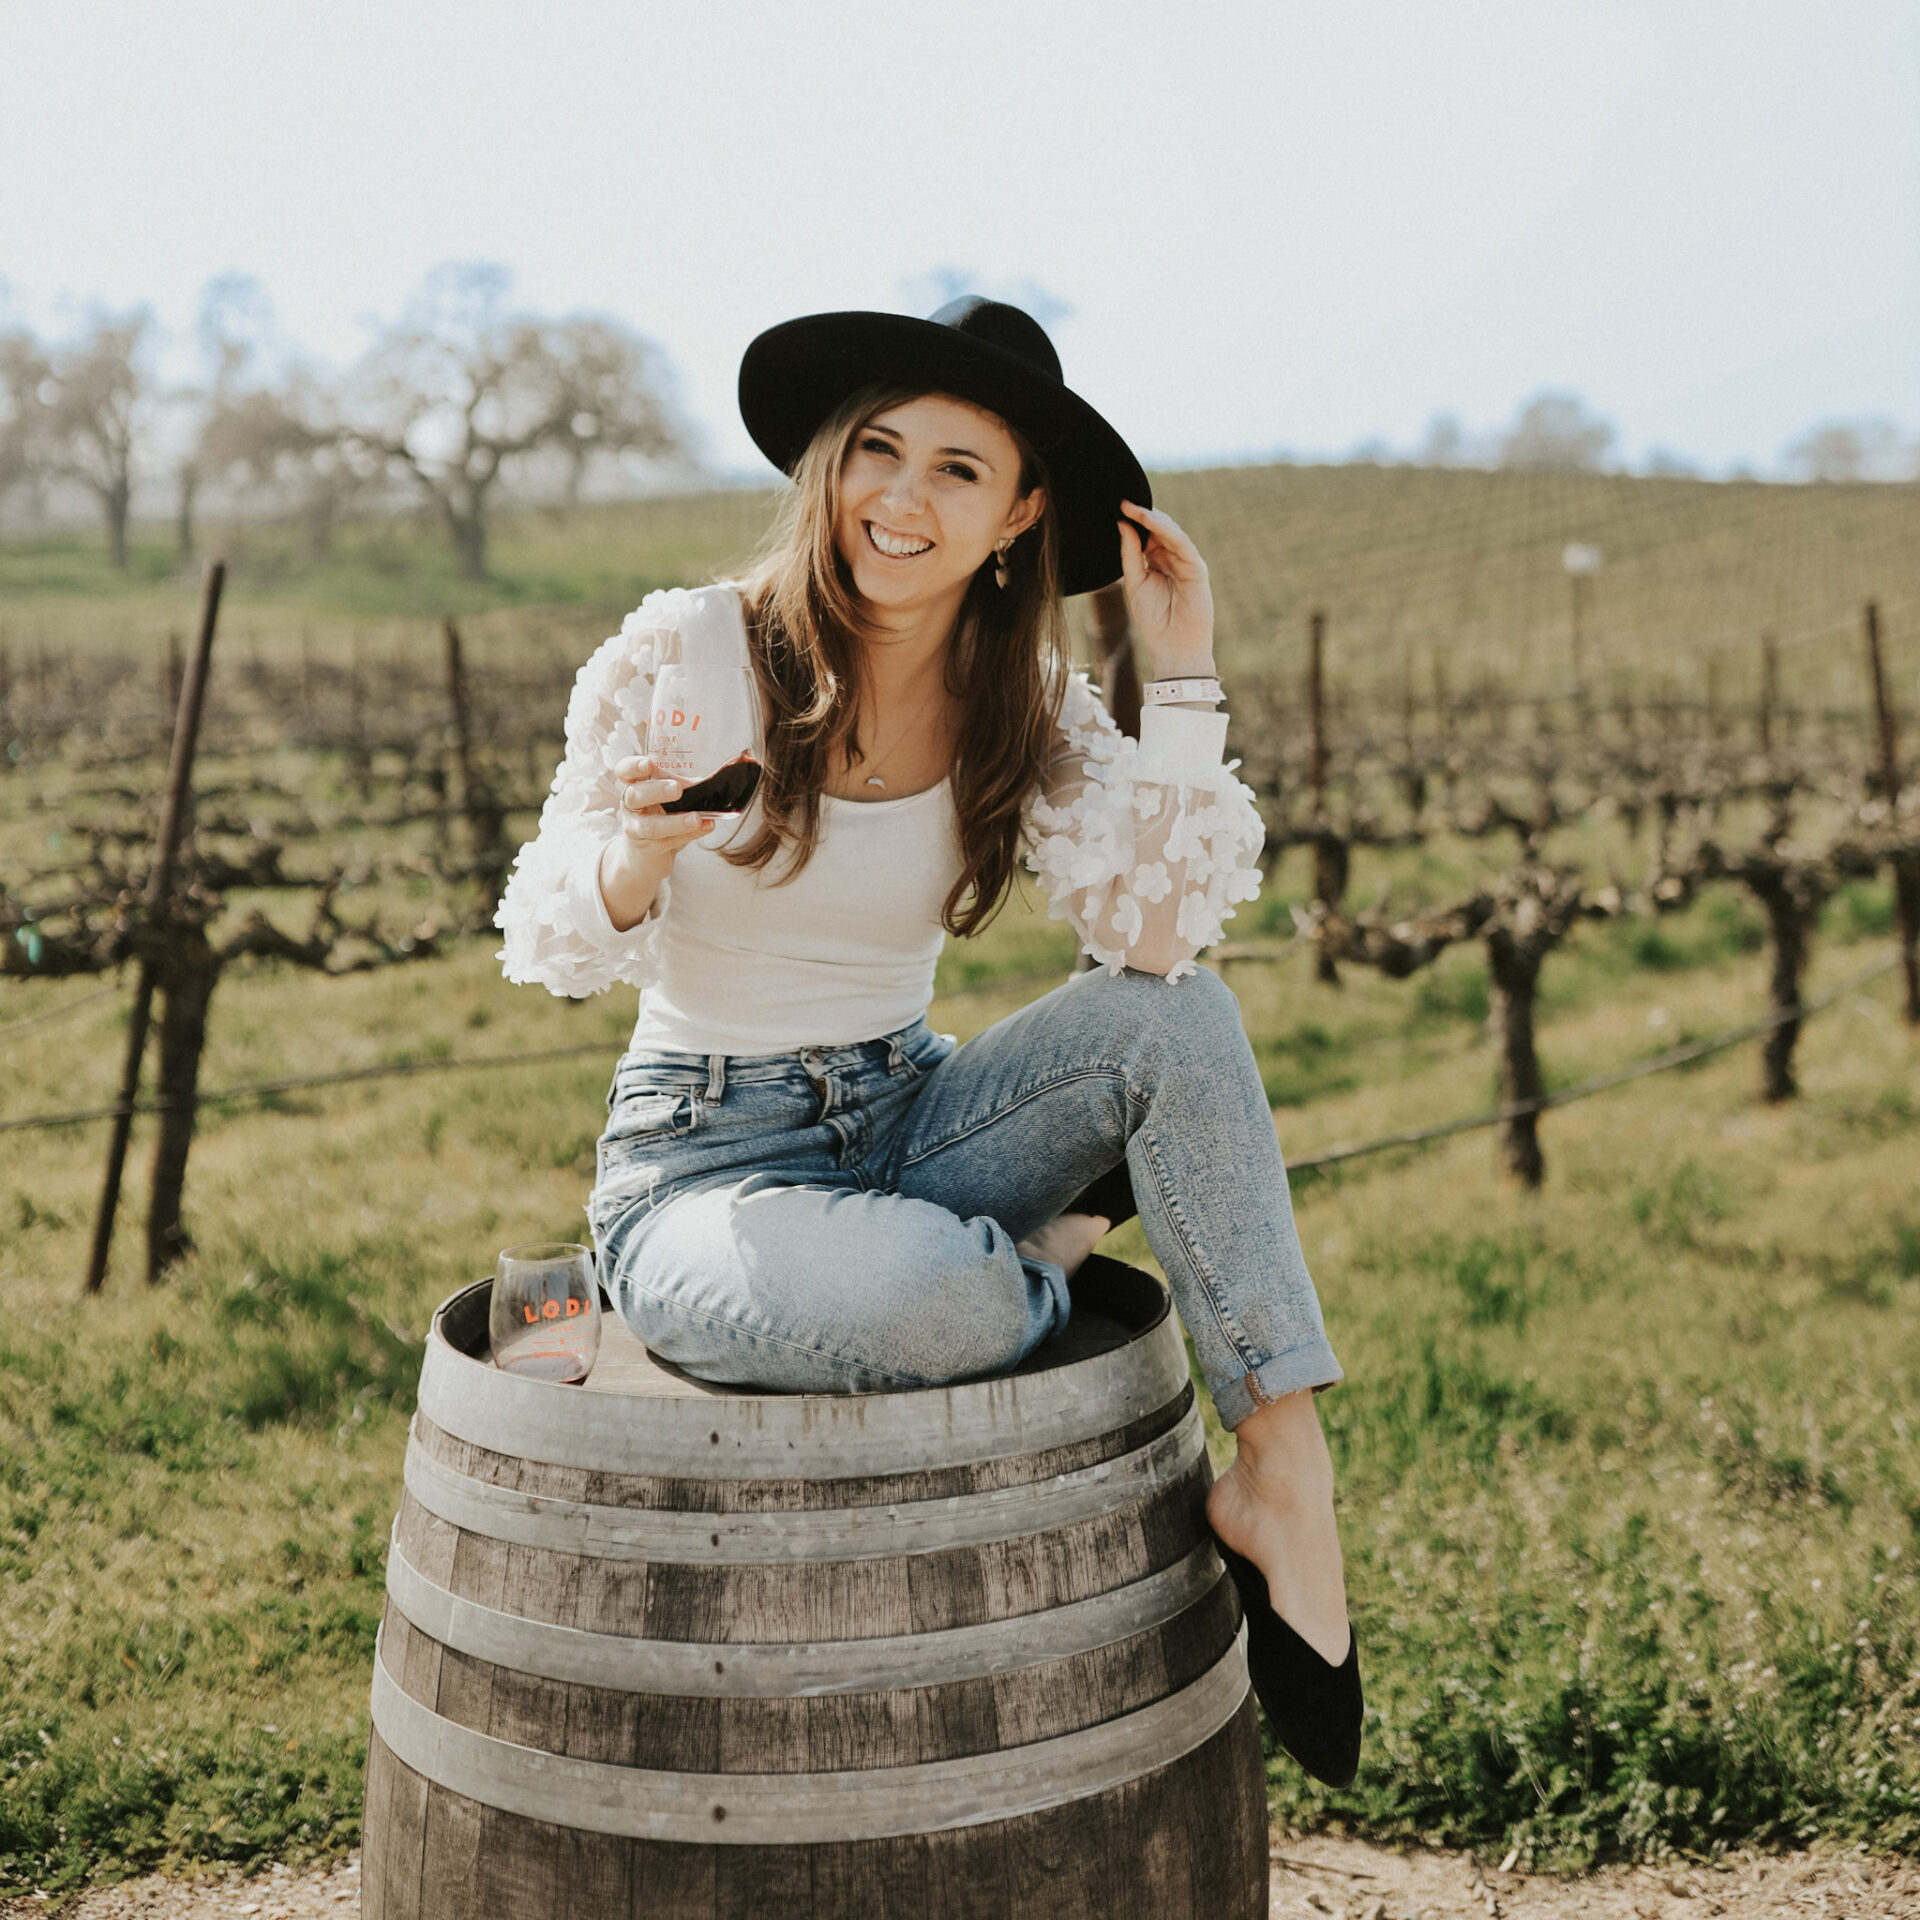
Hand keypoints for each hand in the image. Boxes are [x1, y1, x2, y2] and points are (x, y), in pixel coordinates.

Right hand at [599, 754, 714, 929]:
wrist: (644, 858)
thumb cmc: (659, 819)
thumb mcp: (669, 800)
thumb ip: (685, 787)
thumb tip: (713, 780)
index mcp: (636, 787)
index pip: (625, 771)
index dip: (633, 767)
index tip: (649, 764)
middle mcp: (631, 807)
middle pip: (634, 796)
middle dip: (655, 791)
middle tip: (676, 789)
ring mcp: (637, 830)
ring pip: (650, 826)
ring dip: (675, 822)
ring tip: (696, 818)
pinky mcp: (648, 849)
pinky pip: (668, 842)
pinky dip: (689, 835)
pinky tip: (706, 826)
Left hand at [1118, 502, 1214, 676]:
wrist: (1173, 648)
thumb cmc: (1154, 621)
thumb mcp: (1135, 582)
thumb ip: (1130, 553)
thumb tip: (1122, 524)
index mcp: (1159, 561)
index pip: (1148, 534)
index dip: (1134, 520)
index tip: (1117, 507)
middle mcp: (1174, 558)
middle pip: (1160, 528)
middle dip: (1142, 514)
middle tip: (1123, 502)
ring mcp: (1187, 562)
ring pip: (1171, 532)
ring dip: (1152, 518)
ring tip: (1133, 508)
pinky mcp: (1197, 568)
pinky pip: (1182, 543)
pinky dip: (1166, 531)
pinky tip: (1151, 521)